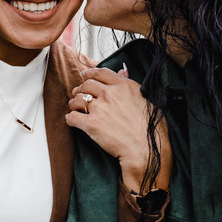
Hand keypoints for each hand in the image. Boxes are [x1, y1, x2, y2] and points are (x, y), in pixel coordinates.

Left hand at [66, 67, 170, 193]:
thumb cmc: (150, 127)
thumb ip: (131, 85)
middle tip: (77, 93)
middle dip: (80, 88)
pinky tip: (72, 120)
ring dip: (74, 102)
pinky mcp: (91, 124)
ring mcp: (99, 108)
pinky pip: (73, 117)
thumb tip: (122, 72)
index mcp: (124, 86)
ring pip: (77, 99)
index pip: (101, 73)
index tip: (84, 75)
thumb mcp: (145, 99)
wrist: (145, 149)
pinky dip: (70, 118)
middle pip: (87, 85)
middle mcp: (110, 94)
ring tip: (74, 107)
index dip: (89, 73)